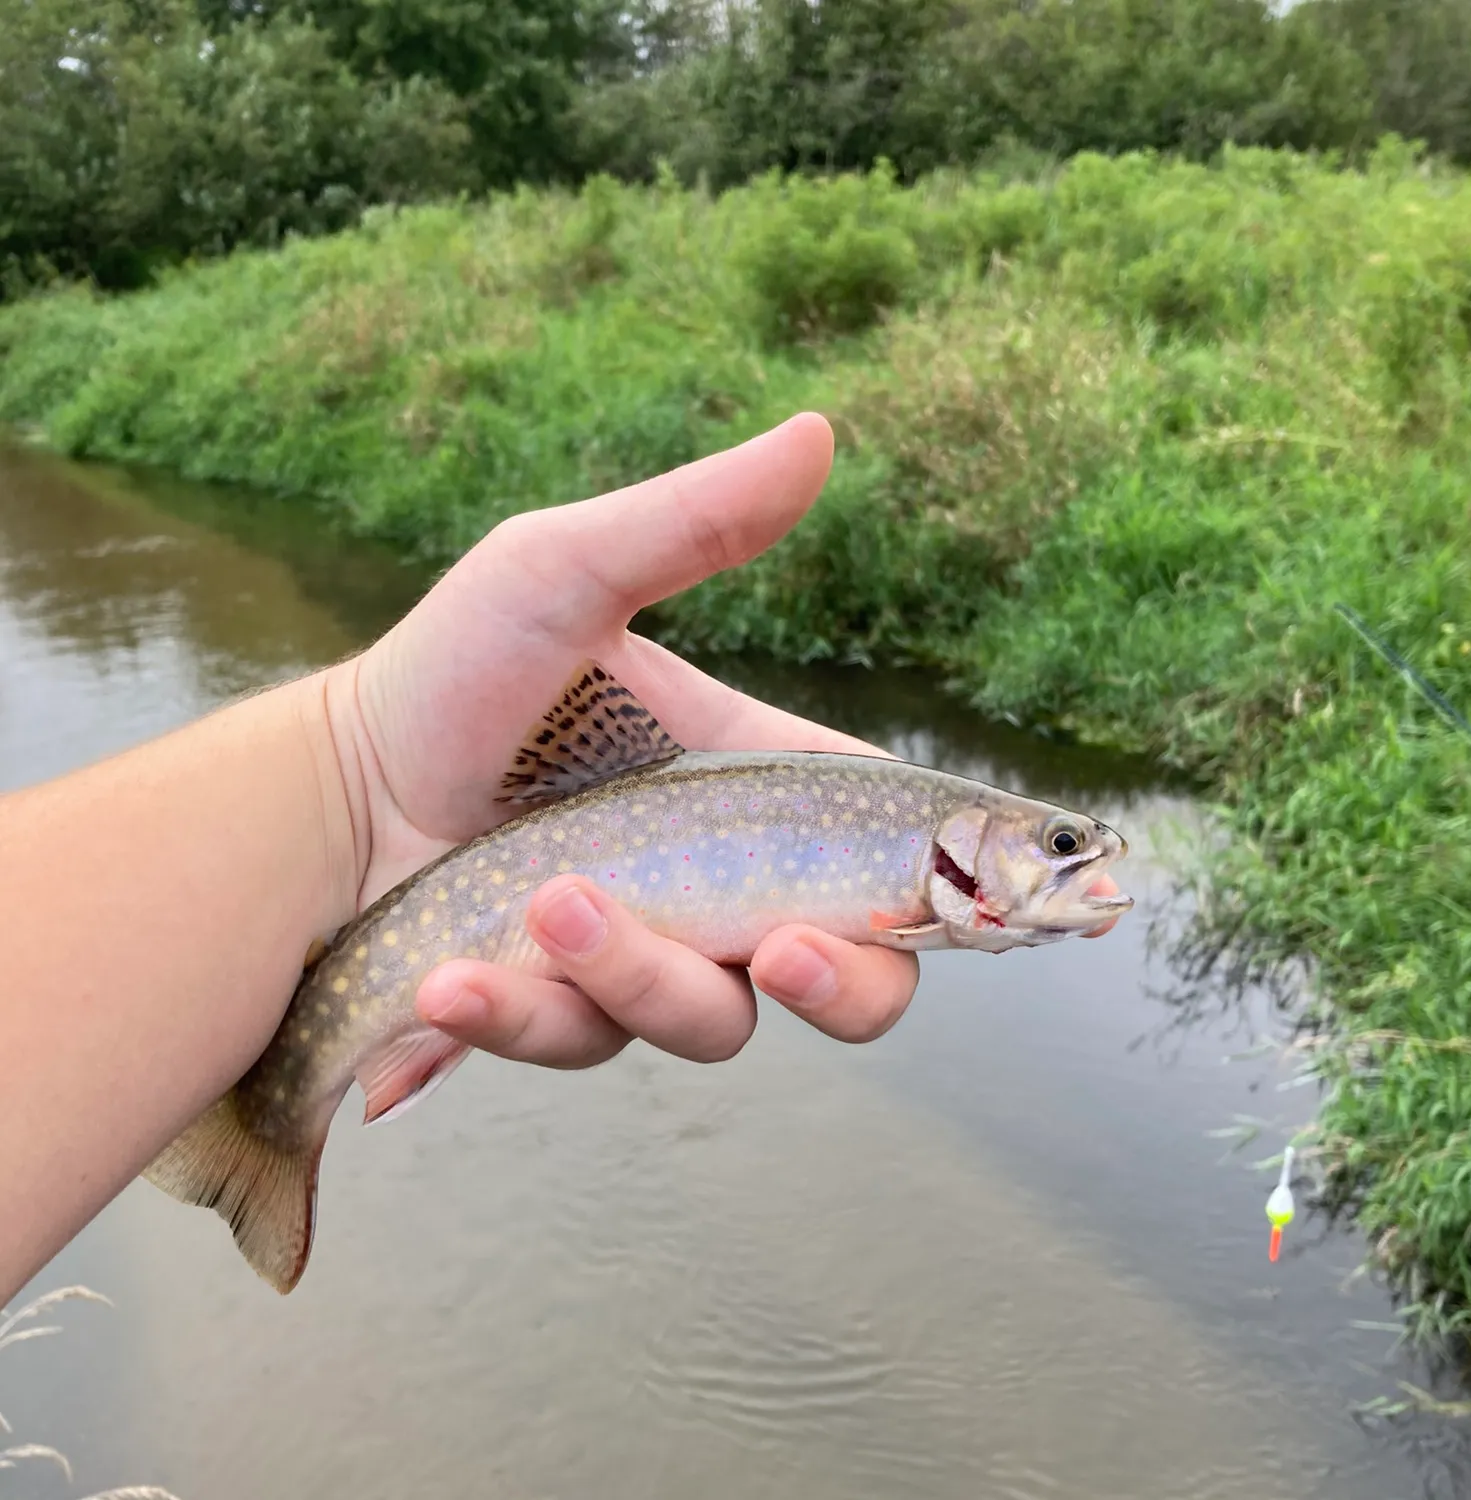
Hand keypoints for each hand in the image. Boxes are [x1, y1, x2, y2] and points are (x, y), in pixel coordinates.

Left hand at [323, 414, 1119, 1069]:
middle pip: (855, 978)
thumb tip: (820, 431)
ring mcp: (649, 957)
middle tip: (778, 949)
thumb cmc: (455, 671)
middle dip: (839, 984)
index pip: (900, 853)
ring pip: (711, 1021)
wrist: (332, 788)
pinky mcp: (565, 1012)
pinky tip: (449, 983)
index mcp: (757, 788)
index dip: (967, 887)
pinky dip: (520, 1016)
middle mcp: (723, 885)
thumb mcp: (567, 574)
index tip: (1013, 906)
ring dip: (638, 977)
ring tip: (545, 905)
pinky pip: (579, 1043)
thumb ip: (693, 523)